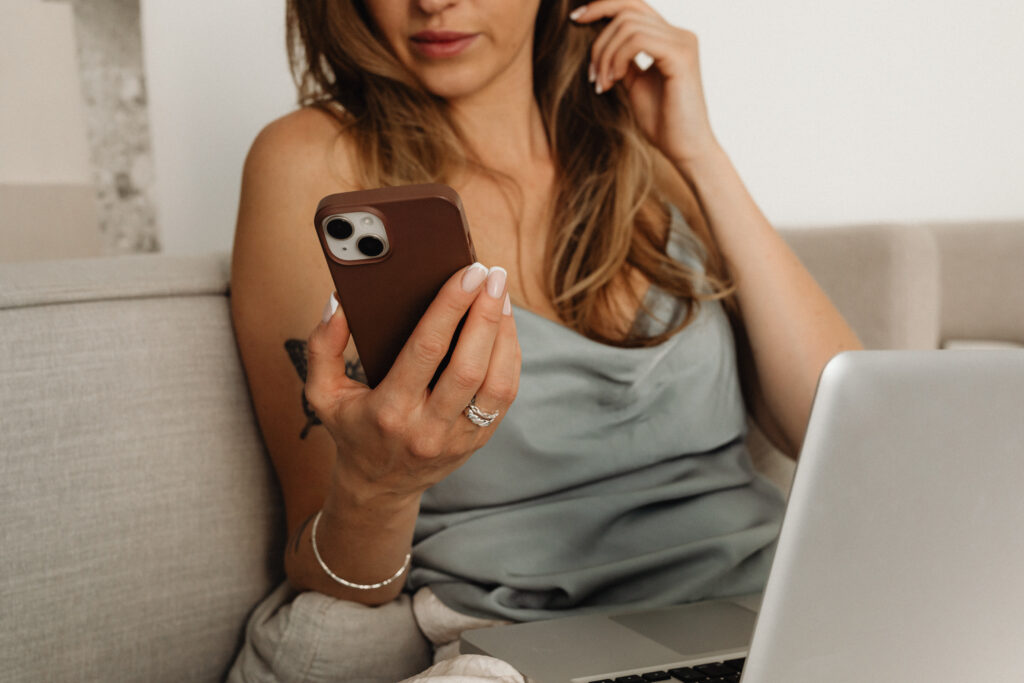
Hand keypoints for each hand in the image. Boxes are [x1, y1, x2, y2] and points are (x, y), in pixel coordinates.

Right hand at [303, 263, 520, 505]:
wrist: (379, 486)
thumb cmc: (352, 428)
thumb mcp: (322, 393)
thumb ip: (322, 346)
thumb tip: (338, 302)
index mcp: (388, 411)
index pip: (426, 350)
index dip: (450, 307)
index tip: (466, 273)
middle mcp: (427, 427)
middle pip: (469, 366)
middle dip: (485, 314)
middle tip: (492, 275)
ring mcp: (458, 437)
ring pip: (497, 382)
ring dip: (505, 334)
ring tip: (500, 296)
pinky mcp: (479, 440)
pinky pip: (505, 396)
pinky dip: (511, 357)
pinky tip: (505, 327)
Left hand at [571, 0, 719, 166]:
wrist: (685, 149)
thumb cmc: (662, 122)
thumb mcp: (634, 85)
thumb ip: (622, 60)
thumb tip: (599, 40)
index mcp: (669, 37)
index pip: (632, 5)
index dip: (602, 5)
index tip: (576, 19)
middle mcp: (679, 34)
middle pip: (626, 10)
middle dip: (599, 41)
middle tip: (592, 75)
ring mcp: (682, 42)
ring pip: (627, 25)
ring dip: (605, 54)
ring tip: (602, 83)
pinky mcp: (680, 56)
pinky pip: (637, 40)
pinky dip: (618, 59)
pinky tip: (615, 81)